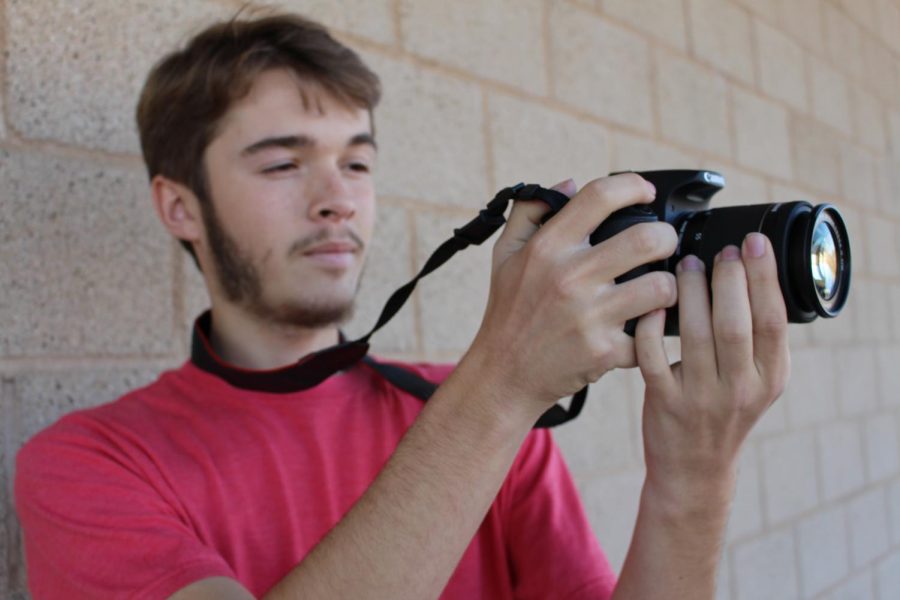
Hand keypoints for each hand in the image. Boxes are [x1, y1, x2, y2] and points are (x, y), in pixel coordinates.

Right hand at [466, 173, 677, 417]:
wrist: (504, 374)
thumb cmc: (508, 312)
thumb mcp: (505, 255)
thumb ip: (531, 212)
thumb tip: (569, 183)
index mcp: (548, 247)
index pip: (600, 196)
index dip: (633, 185)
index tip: (645, 193)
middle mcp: (570, 277)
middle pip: (647, 239)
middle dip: (666, 237)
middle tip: (663, 244)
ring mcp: (590, 316)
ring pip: (662, 287)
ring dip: (668, 287)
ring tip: (658, 289)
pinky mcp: (605, 352)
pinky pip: (652, 335)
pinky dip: (655, 332)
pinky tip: (646, 327)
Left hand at [634, 233, 789, 503]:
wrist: (694, 468)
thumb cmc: (723, 411)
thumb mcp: (757, 380)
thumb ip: (757, 339)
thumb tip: (749, 273)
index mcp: (770, 376)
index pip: (772, 320)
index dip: (763, 277)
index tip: (754, 243)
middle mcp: (741, 388)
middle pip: (736, 324)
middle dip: (728, 279)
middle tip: (718, 249)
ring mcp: (701, 397)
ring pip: (697, 336)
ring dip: (691, 293)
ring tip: (686, 265)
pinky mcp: (665, 402)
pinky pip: (654, 357)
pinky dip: (651, 326)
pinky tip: (651, 303)